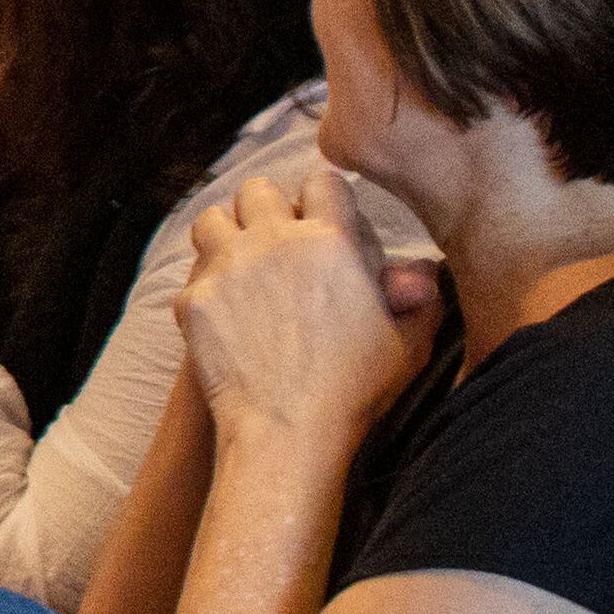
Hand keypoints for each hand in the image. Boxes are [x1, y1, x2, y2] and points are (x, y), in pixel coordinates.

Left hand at [176, 170, 441, 463]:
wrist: (288, 431)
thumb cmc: (355, 390)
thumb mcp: (408, 340)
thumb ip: (418, 294)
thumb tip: (419, 269)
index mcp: (332, 241)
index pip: (322, 182)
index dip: (324, 199)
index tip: (324, 222)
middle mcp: (275, 242)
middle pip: (258, 189)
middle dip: (269, 208)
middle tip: (279, 242)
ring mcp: (228, 267)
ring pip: (214, 217)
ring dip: (228, 233)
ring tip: (244, 263)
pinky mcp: (195, 298)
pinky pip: (194, 270)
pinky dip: (208, 282)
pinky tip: (225, 307)